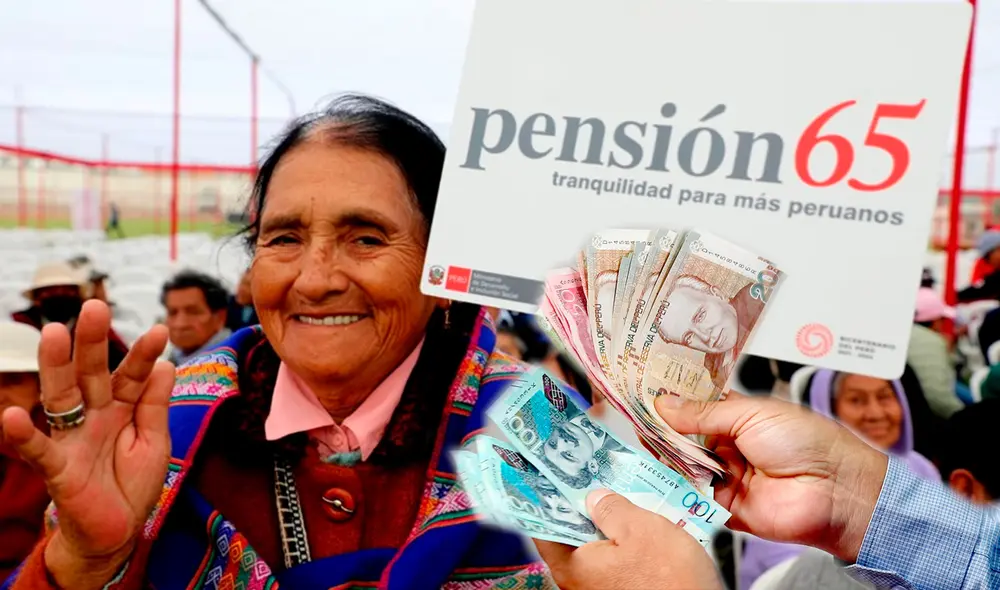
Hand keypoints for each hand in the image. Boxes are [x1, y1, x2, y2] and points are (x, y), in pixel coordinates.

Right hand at [1, 301, 173, 589]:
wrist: (116, 531)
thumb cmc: (133, 482)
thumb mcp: (155, 442)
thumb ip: (155, 406)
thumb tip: (167, 365)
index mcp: (122, 408)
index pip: (132, 375)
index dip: (144, 355)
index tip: (161, 330)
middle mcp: (94, 415)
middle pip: (92, 373)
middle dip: (94, 342)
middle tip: (96, 305)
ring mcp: (73, 437)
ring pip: (61, 397)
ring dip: (56, 367)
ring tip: (53, 334)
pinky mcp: (58, 467)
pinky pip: (38, 448)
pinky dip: (23, 434)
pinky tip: (9, 416)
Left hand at [535, 490, 722, 589]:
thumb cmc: (669, 577)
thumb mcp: (641, 529)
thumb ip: (611, 508)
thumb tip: (593, 498)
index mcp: (572, 567)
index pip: (545, 528)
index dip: (549, 500)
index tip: (555, 478)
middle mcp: (579, 583)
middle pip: (570, 537)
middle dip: (582, 509)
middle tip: (591, 480)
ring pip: (594, 549)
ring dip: (605, 526)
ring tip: (618, 498)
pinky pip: (612, 562)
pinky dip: (619, 543)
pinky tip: (636, 527)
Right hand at [654, 393, 887, 561]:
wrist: (835, 490)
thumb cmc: (806, 442)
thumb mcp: (751, 414)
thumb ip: (703, 413)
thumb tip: (664, 404)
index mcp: (738, 417)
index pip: (696, 407)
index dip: (673, 402)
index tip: (645, 394)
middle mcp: (729, 446)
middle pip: (685, 437)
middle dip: (663, 429)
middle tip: (637, 418)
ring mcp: (726, 476)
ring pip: (685, 466)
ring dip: (667, 456)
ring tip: (646, 442)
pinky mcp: (725, 507)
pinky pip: (694, 498)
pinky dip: (678, 487)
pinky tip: (661, 473)